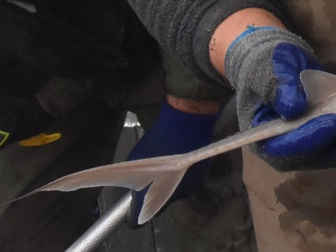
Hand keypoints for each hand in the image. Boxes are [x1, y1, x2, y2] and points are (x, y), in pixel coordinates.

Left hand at [126, 98, 219, 226]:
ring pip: (175, 193)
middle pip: (161, 204)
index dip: (136, 209)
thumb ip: (137, 179)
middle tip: (150, 179)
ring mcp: (191, 187)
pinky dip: (181, 177)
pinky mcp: (201, 178)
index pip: (142, 215)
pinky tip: (178, 163)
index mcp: (158, 193)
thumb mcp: (139, 158)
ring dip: (169, 184)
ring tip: (166, 168)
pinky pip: (187, 183)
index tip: (134, 200)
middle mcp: (176, 196)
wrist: (189, 120)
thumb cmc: (161, 137)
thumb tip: (136, 188)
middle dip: (155, 194)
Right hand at [223, 26, 335, 171]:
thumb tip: (293, 107)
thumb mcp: (267, 70)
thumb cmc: (267, 65)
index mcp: (268, 140)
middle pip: (322, 154)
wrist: (280, 64)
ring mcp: (316, 144)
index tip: (334, 120)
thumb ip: (277, 86)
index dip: (312, 137)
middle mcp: (293, 150)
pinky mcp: (335, 134)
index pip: (289, 148)